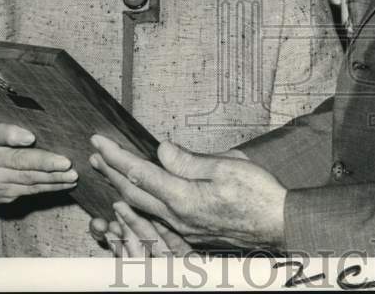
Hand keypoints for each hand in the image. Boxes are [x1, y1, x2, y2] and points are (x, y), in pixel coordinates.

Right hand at [0, 122, 76, 204]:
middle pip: (19, 161)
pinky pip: (31, 190)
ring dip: (53, 178)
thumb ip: (9, 128)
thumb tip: (42, 125)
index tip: (30, 137)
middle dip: (45, 162)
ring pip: (29, 179)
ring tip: (72, 174)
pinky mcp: (5, 195)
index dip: (13, 135)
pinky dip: (50, 186)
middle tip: (66, 162)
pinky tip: (66, 182)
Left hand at [89, 136, 285, 249]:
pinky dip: (138, 204)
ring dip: (121, 188)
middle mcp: (177, 217)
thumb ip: (189, 161)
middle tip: (95, 154)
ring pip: (142, 208)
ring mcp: (182, 228)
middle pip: (133, 193)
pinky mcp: (190, 232)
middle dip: (111, 172)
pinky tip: (136, 198)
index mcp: (184, 198)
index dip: (116, 156)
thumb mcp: (227, 166)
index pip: (140, 173)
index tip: (99, 142)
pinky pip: (155, 218)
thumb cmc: (259, 194)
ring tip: (108, 172)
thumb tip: (161, 151)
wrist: (279, 225)